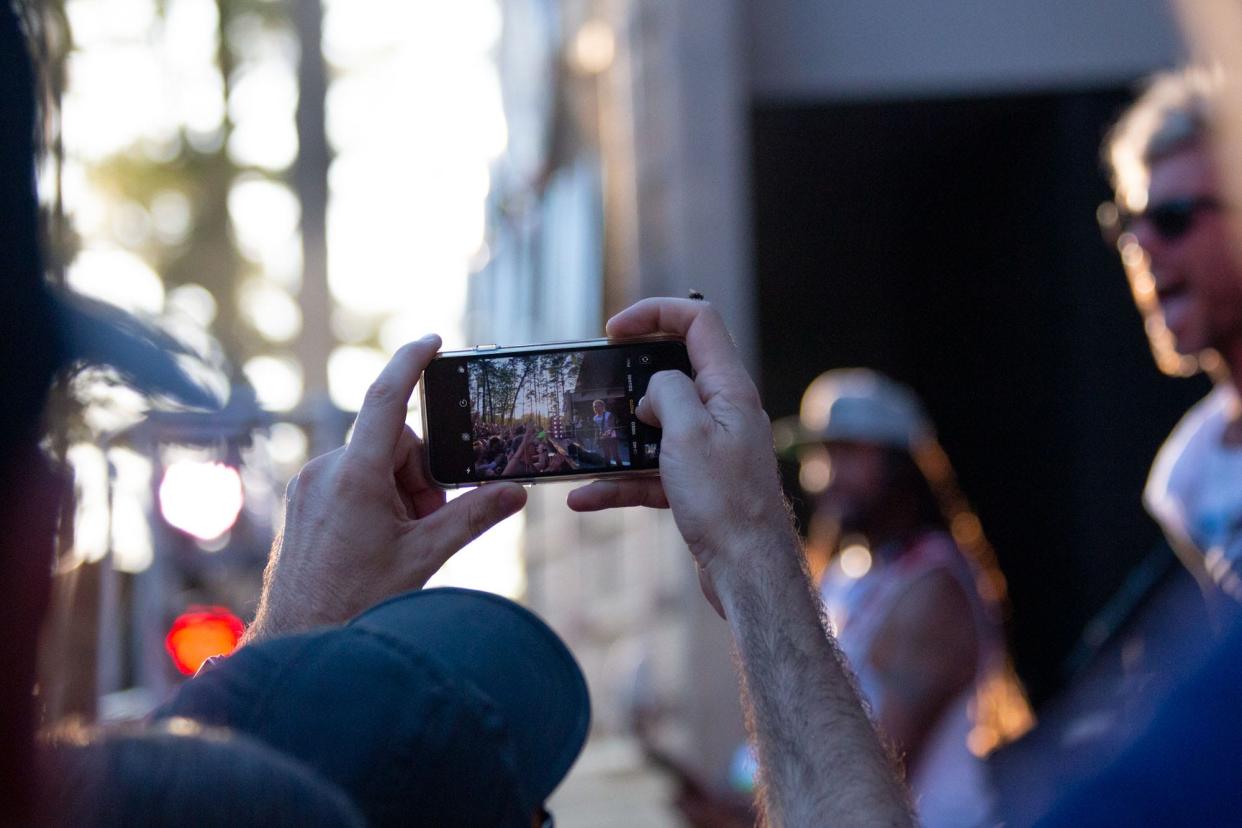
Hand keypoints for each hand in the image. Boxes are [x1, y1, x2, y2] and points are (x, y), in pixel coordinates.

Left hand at [245, 335, 526, 642]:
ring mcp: (310, 486)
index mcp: (356, 474)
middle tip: (426, 525)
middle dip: (420, 477)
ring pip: (374, 465)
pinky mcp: (303, 503)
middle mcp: (326, 470)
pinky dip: (375, 501)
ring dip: (399, 493)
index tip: (433, 341)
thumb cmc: (356, 602)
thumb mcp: (424, 557)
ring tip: (400, 543)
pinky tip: (377, 545)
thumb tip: (515, 493)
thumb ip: (472, 517)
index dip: (411, 362)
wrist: (299, 641)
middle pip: (395, 444)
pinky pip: (351, 482)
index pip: (388, 398)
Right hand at [567, 299, 793, 614]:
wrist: (747, 572)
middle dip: (631, 377)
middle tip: (597, 383)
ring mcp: (712, 450)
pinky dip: (620, 482)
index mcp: (729, 389)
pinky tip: (584, 498)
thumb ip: (667, 392)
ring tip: (585, 444)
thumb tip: (654, 390)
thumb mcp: (687, 433)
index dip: (655, 313)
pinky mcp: (699, 485)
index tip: (614, 330)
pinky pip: (652, 473)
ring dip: (619, 438)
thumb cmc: (725, 502)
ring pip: (657, 428)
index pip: (698, 321)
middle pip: (674, 372)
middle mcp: (725, 413)